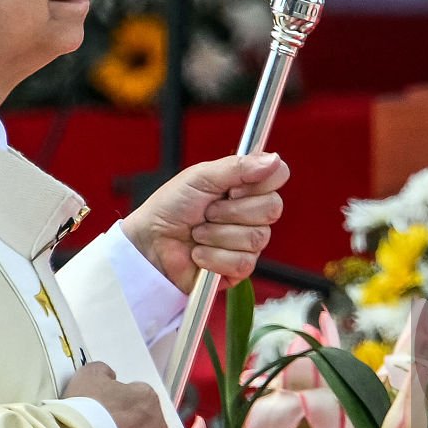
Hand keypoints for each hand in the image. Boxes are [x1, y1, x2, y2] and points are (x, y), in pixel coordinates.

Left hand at [121, 153, 291, 292]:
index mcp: (245, 185)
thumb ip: (238, 167)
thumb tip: (273, 159)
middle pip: (272, 208)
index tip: (232, 187)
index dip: (258, 182)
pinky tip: (199, 253)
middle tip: (207, 211)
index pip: (278, 175)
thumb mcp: (200, 177)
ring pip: (256, 238)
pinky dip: (214, 257)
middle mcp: (252, 212)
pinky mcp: (239, 268)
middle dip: (232, 211)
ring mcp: (248, 242)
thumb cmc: (171, 206)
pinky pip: (244, 262)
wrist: (149, 243)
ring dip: (218, 234)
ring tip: (198, 233)